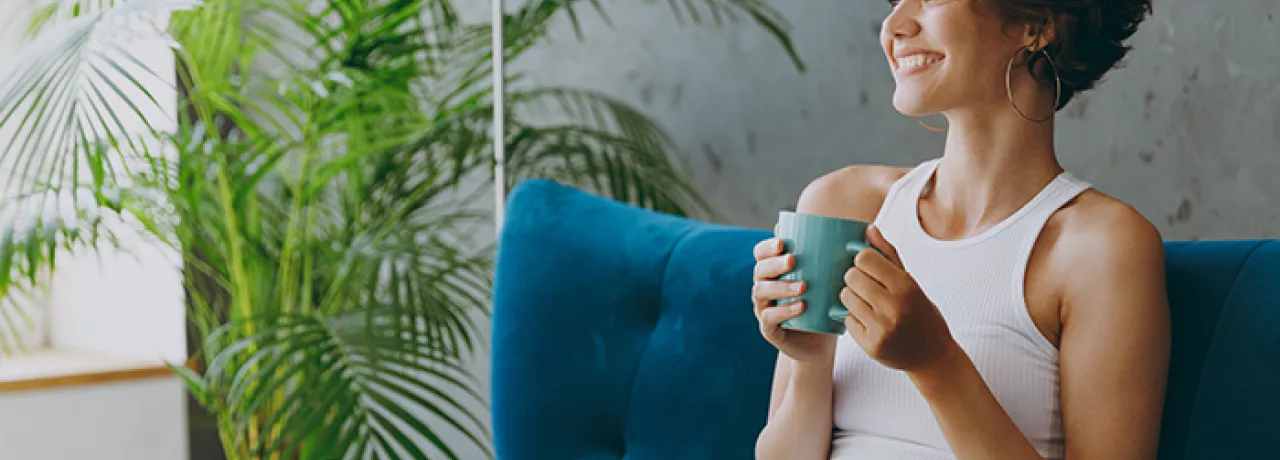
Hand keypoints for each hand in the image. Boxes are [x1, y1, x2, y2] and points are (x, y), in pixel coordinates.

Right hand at [751, 238, 836, 363]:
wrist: (821, 343)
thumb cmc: (826, 304)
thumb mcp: (830, 280)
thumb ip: (837, 257)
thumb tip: (865, 229)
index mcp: (774, 271)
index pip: (761, 253)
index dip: (767, 246)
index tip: (783, 242)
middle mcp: (765, 287)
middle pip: (759, 270)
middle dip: (774, 263)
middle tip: (793, 260)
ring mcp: (764, 308)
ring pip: (761, 292)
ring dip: (780, 287)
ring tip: (803, 286)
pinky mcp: (769, 329)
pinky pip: (769, 318)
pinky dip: (783, 311)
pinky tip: (800, 307)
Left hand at [838, 226, 958, 372]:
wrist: (932, 355)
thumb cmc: (921, 313)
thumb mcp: (911, 282)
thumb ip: (889, 255)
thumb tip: (868, 229)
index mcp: (906, 286)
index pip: (864, 258)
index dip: (862, 260)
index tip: (869, 267)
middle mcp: (894, 307)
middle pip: (851, 276)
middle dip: (855, 279)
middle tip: (867, 287)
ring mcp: (882, 328)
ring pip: (845, 297)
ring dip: (852, 298)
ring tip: (868, 304)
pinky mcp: (871, 345)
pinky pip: (847, 320)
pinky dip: (854, 319)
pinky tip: (870, 322)